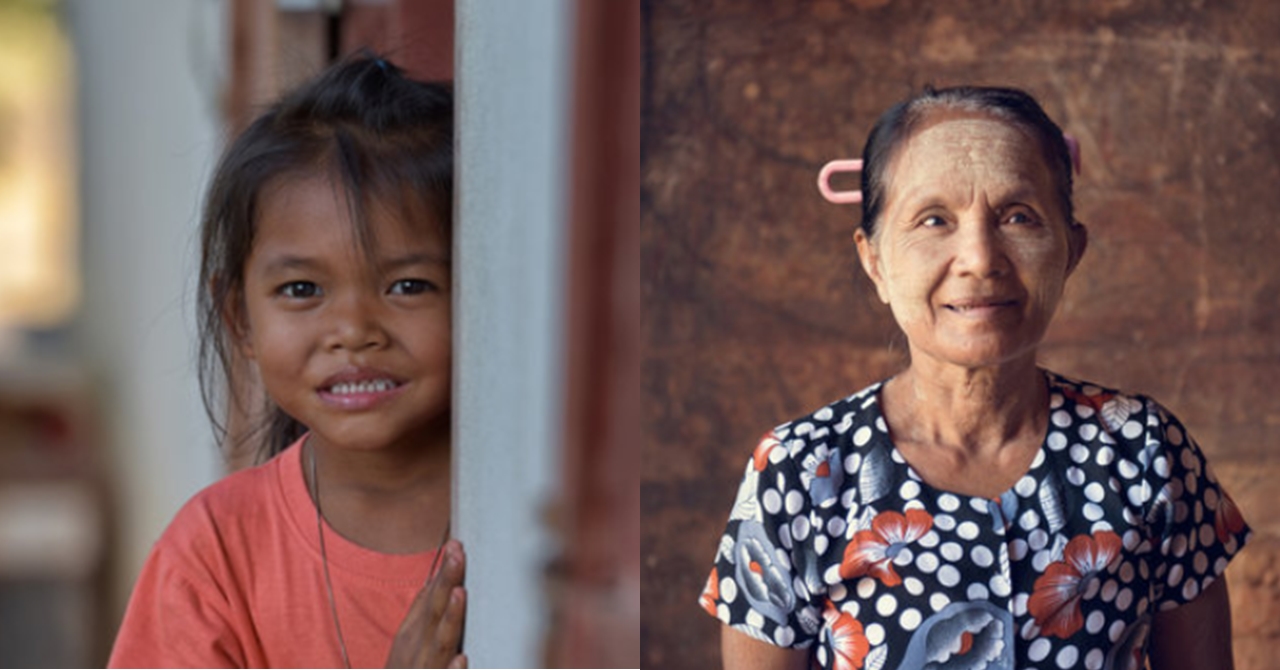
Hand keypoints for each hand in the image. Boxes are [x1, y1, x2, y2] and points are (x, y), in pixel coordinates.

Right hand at [386, 540, 466, 667]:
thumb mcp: (408, 642)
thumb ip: (421, 614)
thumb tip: (434, 583)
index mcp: (413, 634)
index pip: (430, 596)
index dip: (443, 571)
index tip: (456, 543)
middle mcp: (417, 648)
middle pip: (434, 610)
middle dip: (446, 581)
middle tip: (459, 553)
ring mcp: (425, 669)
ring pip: (440, 642)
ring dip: (450, 618)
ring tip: (460, 594)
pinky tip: (463, 659)